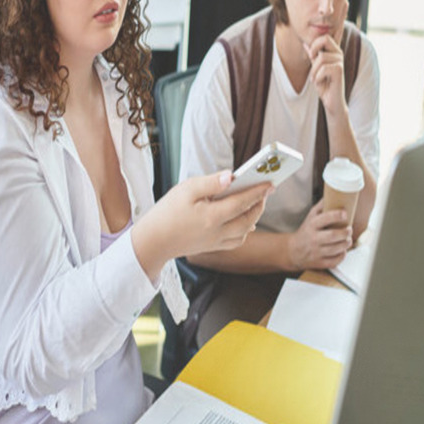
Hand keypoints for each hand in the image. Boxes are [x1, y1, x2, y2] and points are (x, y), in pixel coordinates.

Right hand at [132, 171, 271, 277]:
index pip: (242, 202)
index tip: (270, 182)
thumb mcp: (185, 190)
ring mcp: (215, 242)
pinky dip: (244, 230)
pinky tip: (243, 219)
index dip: (258, 191)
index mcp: (211, 217)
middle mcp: (217, 232)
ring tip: (256, 201)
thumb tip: (231, 176)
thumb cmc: (166, 212)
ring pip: (245, 232)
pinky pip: (236, 241)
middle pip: (248, 219)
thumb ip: (210, 182)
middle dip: (260, 204)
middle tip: (266, 189)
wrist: (152, 242)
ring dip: (254, 217)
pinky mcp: (212, 247)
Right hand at [286, 199, 352, 271]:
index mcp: (311, 225)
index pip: (325, 219)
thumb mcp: (310, 217)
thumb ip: (322, 207)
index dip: (337, 215)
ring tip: (348, 239)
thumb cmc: (306, 231)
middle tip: (349, 229)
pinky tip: (343, 250)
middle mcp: (313, 238)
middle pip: (333, 236)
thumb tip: (333, 193)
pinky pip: (334, 261)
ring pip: (336, 249)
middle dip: (345, 232)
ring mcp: (316, 252)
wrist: (292, 251)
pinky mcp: (319, 263)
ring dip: (346, 243)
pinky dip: (342, 256)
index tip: (345, 213)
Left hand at [303, 0, 348, 116]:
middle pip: (322, 38)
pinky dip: (317, 77)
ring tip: (317, 79)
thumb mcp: (315, 69)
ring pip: (319, 56)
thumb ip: (312, 56)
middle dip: (312, 50)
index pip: (337, 30)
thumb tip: (306, 44)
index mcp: (333, 50)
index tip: (346, 1)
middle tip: (312, 62)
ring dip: (313, 71)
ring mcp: (340, 60)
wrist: (331, 101)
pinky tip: (321, 83)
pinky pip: (321, 67)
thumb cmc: (324, 85)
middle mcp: (338, 52)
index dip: (342, 16)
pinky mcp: (339, 69)